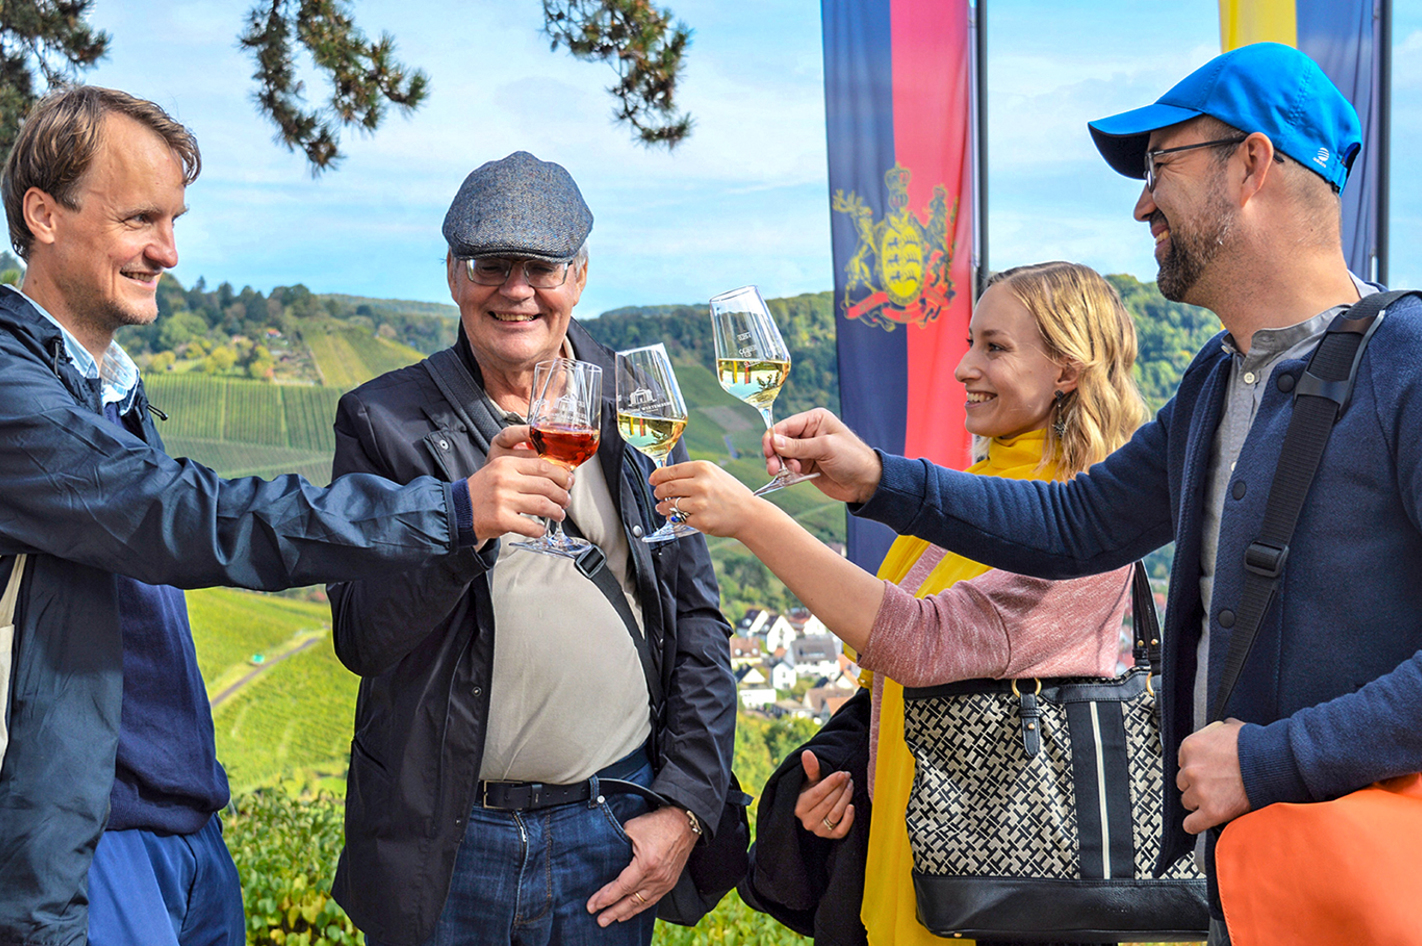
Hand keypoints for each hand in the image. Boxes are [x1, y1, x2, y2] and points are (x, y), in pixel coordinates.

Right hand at [464, 426, 571, 541]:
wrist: (458, 510)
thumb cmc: (481, 492)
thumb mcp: (498, 470)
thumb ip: (522, 469)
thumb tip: (555, 474)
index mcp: (506, 464)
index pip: (543, 466)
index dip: (561, 475)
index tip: (568, 481)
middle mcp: (505, 479)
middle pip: (546, 485)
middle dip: (562, 495)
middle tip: (565, 501)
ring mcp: (503, 500)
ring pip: (542, 505)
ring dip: (556, 511)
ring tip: (559, 514)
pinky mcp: (501, 519)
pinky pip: (530, 526)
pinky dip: (540, 529)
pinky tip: (540, 529)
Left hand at [587, 805, 697, 925]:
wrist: (685, 823)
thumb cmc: (658, 823)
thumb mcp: (633, 828)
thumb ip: (619, 844)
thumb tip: (607, 856)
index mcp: (646, 864)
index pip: (622, 886)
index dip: (606, 897)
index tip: (593, 905)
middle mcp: (656, 877)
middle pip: (630, 900)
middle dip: (612, 911)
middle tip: (599, 920)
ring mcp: (665, 882)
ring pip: (641, 903)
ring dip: (625, 913)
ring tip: (611, 920)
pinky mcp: (670, 882)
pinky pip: (653, 900)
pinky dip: (640, 908)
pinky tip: (630, 912)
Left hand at [649, 460, 762, 538]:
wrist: (748, 513)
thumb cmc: (731, 493)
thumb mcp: (714, 474)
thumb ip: (692, 474)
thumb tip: (666, 476)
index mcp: (703, 469)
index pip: (671, 471)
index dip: (657, 476)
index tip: (653, 480)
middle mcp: (701, 484)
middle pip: (667, 487)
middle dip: (658, 492)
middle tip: (658, 494)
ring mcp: (700, 503)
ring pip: (670, 504)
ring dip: (663, 507)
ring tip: (663, 507)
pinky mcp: (701, 520)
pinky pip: (678, 519)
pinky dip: (673, 518)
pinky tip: (675, 516)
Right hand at [764, 409, 882, 504]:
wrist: (866, 482)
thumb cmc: (853, 459)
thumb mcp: (826, 448)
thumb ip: (798, 446)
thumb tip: (774, 441)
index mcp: (815, 420)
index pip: (785, 425)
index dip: (773, 438)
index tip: (769, 452)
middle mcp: (808, 433)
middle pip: (780, 440)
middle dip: (774, 454)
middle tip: (773, 468)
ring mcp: (806, 450)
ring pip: (782, 455)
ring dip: (780, 465)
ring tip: (787, 473)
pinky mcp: (805, 466)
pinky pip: (788, 467)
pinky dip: (786, 473)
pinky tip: (792, 477)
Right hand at [793, 749, 853, 838]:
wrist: (814, 811)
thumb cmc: (811, 792)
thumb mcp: (810, 781)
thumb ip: (811, 769)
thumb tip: (807, 753)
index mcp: (799, 807)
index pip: (817, 794)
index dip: (831, 783)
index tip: (842, 774)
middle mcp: (807, 821)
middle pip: (828, 803)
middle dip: (840, 788)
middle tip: (848, 777)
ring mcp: (818, 830)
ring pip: (836, 814)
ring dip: (846, 798)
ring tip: (850, 786)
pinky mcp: (830, 837)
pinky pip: (841, 830)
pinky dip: (848, 819)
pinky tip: (852, 806)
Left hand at [1177, 719, 1251, 833]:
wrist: (1274, 764)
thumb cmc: (1256, 745)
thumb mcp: (1229, 727)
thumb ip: (1213, 732)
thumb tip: (1214, 733)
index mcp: (1191, 747)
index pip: (1182, 762)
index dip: (1197, 767)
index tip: (1208, 771)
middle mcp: (1191, 769)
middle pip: (1183, 782)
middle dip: (1198, 784)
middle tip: (1216, 785)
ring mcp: (1200, 791)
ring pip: (1187, 802)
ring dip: (1200, 802)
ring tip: (1219, 799)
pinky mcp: (1212, 811)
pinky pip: (1191, 824)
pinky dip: (1196, 824)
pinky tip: (1203, 820)